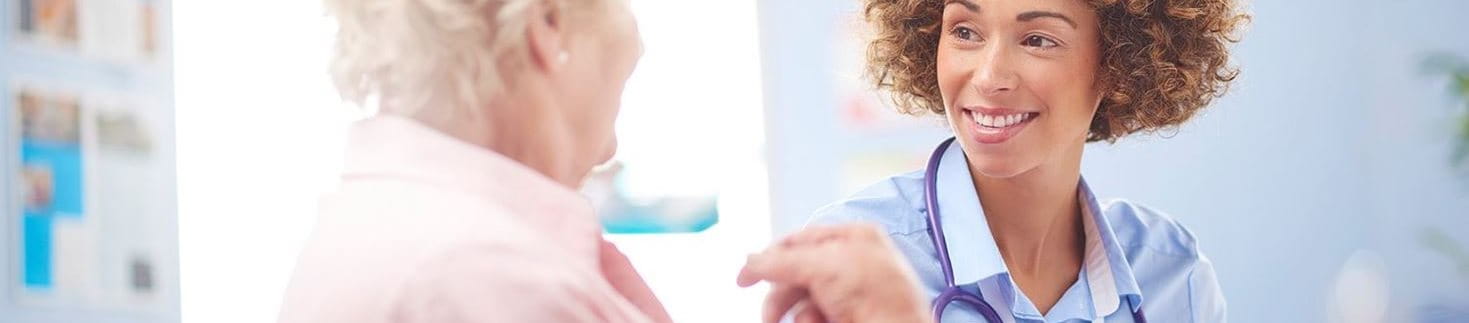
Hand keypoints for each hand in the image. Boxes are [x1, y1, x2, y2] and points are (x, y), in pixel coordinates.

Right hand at [736, 223, 932, 322]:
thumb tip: (750, 262)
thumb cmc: (878, 295)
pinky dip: (809, 321)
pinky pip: (813, 316)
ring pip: (801, 300)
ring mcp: (851, 293)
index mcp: (854, 237)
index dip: (769, 257)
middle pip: (796, 273)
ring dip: (794, 314)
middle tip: (769, 316)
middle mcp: (853, 262)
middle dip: (780, 295)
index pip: (800, 240)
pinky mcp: (848, 317)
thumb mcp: (823, 266)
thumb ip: (782, 261)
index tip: (744, 277)